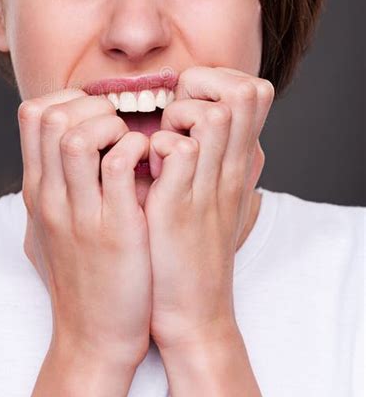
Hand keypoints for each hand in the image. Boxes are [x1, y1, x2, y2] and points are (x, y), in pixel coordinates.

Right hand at [17, 88, 151, 368]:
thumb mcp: (48, 229)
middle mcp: (51, 197)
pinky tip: (150, 160)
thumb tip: (60, 148)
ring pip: (78, 136)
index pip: (32, 115)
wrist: (93, 338)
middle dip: (89, 104)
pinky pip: (120, 165)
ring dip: (111, 124)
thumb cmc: (79, 278)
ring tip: (131, 140)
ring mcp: (80, 213)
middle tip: (118, 122)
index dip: (69, 99)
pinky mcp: (116, 230)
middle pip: (50, 116)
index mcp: (37, 191)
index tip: (98, 113)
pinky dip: (136, 149)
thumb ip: (52, 186)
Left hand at [144, 66, 274, 351]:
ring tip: (156, 144)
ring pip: (215, 115)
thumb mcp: (214, 200)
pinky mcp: (180, 207)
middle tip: (171, 117)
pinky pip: (177, 149)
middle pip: (245, 93)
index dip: (219, 84)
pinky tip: (142, 169)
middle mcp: (231, 171)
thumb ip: (210, 161)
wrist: (193, 312)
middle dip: (202, 89)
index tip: (186, 105)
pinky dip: (154, 149)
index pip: (254, 92)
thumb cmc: (192, 252)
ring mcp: (208, 187)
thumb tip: (188, 125)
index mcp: (238, 166)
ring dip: (177, 117)